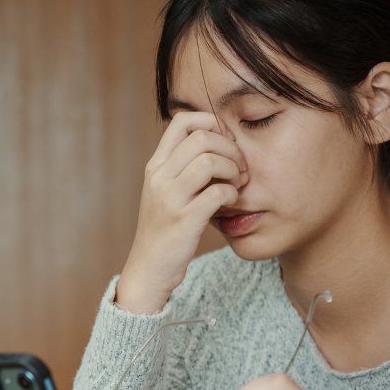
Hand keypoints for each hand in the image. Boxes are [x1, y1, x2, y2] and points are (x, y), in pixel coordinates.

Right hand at [116, 112, 245, 314]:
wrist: (149, 268)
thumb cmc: (165, 229)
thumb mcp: (165, 191)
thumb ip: (182, 167)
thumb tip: (217, 142)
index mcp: (156, 166)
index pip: (182, 121)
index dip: (210, 123)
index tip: (225, 143)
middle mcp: (159, 177)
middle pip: (202, 138)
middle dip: (230, 148)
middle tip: (240, 168)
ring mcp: (170, 198)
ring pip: (210, 161)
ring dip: (233, 170)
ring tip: (237, 184)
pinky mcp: (184, 220)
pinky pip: (218, 192)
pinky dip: (232, 194)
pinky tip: (231, 202)